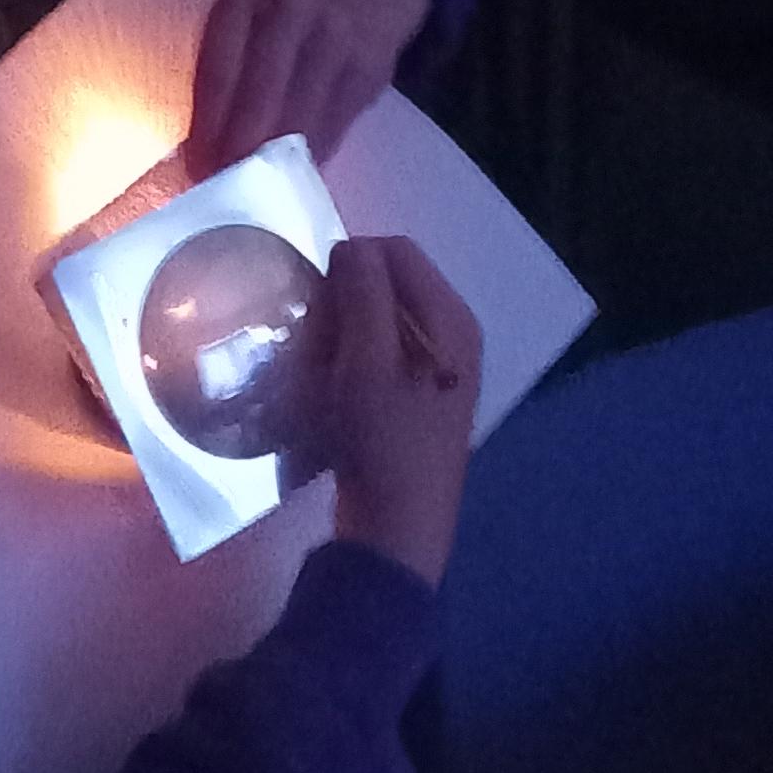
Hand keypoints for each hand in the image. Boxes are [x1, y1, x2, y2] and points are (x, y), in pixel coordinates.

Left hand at [186, 0, 430, 179]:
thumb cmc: (285, 25)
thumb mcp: (247, 27)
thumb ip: (227, 74)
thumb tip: (202, 155)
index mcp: (244, 3)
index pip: (219, 69)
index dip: (207, 125)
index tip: (196, 168)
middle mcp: (290, 11)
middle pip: (261, 90)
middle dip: (240, 146)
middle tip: (224, 188)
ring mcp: (334, 38)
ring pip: (300, 111)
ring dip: (276, 159)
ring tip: (257, 194)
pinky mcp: (366, 69)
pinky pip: (335, 124)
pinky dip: (313, 156)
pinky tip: (298, 179)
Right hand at [315, 235, 481, 590]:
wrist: (399, 527)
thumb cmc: (382, 440)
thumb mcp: (366, 361)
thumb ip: (363, 293)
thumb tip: (351, 245)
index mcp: (451, 317)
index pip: (395, 251)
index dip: (349, 263)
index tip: (317, 305)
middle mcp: (456, 333)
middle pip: (391, 282)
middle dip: (347, 297)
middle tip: (317, 338)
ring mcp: (443, 366)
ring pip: (383, 317)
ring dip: (347, 329)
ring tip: (324, 367)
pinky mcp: (424, 394)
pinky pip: (384, 350)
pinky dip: (356, 357)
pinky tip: (336, 389)